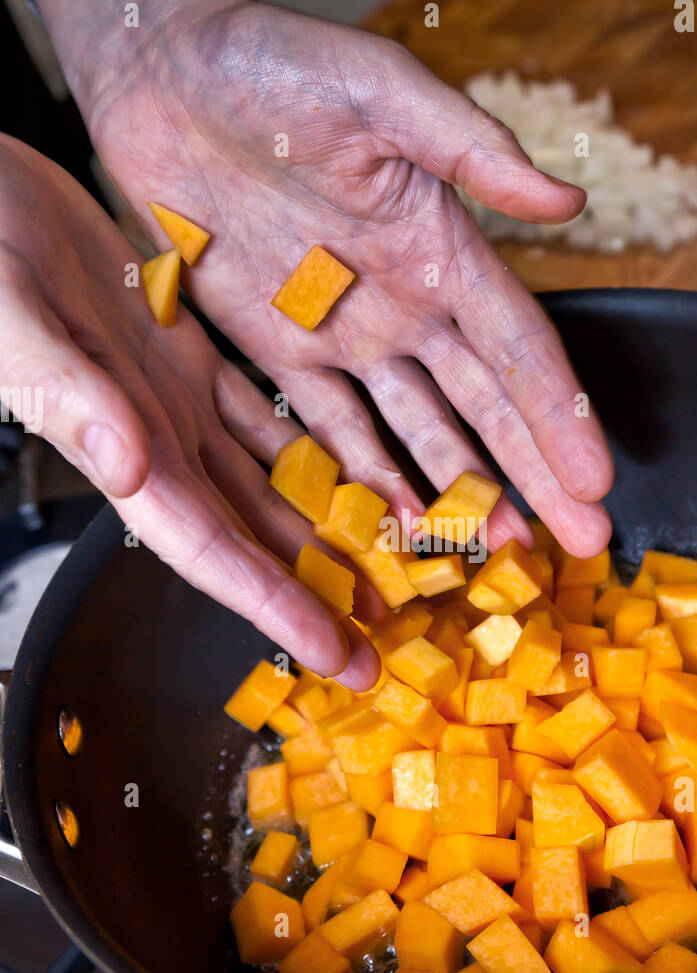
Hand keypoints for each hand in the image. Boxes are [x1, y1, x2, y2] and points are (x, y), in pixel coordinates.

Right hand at [0, 136, 384, 687]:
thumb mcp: (11, 317)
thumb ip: (67, 394)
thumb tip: (127, 465)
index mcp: (119, 447)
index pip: (212, 551)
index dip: (276, 607)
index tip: (339, 654)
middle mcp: (154, 440)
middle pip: (250, 539)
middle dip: (314, 595)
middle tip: (383, 645)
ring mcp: (172, 400)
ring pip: (263, 486)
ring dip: (319, 533)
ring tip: (380, 571)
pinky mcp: (183, 354)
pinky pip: (261, 417)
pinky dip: (309, 448)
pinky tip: (352, 469)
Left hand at [80, 1, 613, 557]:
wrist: (166, 73)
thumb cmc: (275, 62)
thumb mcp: (380, 90)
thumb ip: (468, 146)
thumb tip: (567, 198)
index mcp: (440, 245)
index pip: (518, 347)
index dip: (559, 414)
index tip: (595, 477)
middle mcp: (405, 302)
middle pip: (485, 405)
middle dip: (535, 473)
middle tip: (583, 539)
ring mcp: (344, 334)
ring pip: (419, 430)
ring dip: (461, 490)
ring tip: (501, 551)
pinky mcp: (279, 351)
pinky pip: (330, 430)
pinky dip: (367, 479)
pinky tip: (401, 528)